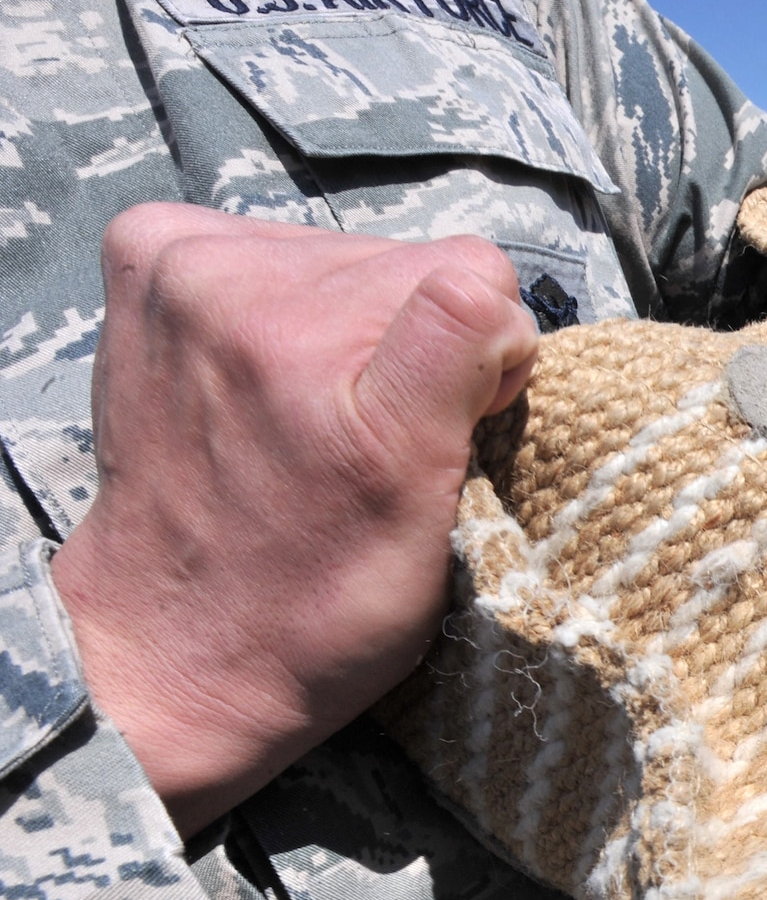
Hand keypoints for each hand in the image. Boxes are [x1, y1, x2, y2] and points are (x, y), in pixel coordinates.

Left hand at [52, 204, 537, 834]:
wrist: (175, 651)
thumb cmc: (315, 605)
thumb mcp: (418, 506)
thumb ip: (453, 359)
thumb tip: (483, 287)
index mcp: (306, 336)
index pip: (474, 271)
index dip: (486, 356)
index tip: (443, 431)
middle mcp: (226, 278)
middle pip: (409, 261)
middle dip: (415, 345)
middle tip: (372, 441)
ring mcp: (174, 263)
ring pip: (351, 258)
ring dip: (355, 332)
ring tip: (316, 423)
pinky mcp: (147, 260)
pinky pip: (277, 248)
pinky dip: (294, 307)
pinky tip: (273, 381)